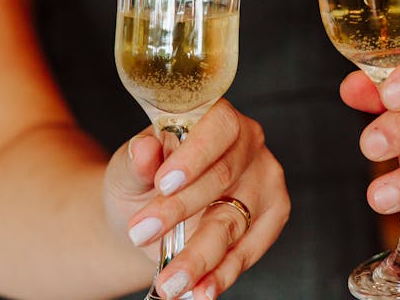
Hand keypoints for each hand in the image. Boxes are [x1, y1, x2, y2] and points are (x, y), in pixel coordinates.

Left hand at [103, 99, 289, 299]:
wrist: (150, 217)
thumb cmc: (142, 181)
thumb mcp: (128, 170)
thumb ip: (136, 162)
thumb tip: (143, 150)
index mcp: (215, 117)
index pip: (216, 126)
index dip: (194, 155)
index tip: (164, 183)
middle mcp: (247, 143)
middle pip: (223, 177)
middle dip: (179, 211)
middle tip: (140, 234)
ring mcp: (264, 180)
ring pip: (234, 222)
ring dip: (200, 257)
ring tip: (170, 282)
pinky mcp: (272, 217)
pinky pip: (247, 251)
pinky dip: (220, 275)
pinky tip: (199, 291)